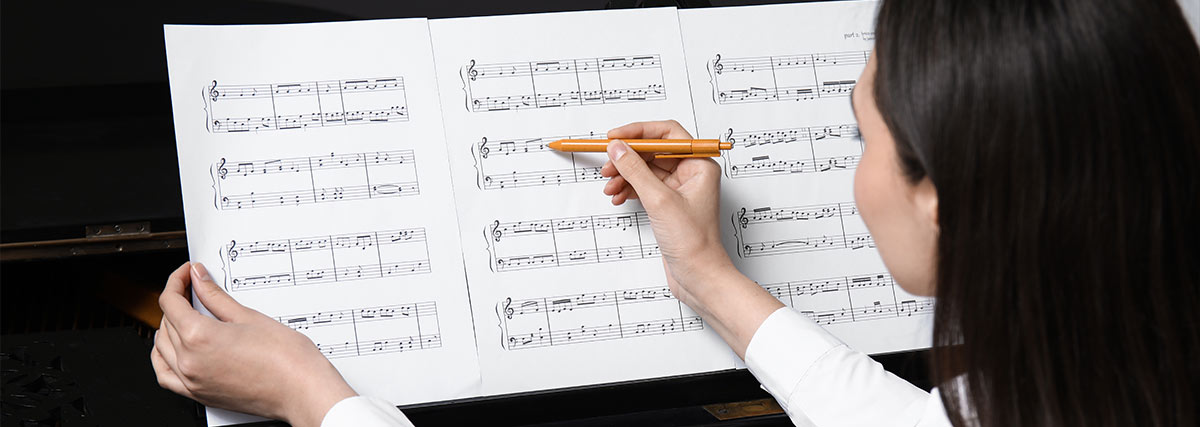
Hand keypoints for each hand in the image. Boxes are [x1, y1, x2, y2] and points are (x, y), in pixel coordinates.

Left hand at [150, 262, 355, 426]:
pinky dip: (163, 358)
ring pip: (162, 347)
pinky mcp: (199, 394)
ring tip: (187, 314)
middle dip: (177, 300)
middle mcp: (189, 361)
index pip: (171, 301)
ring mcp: (192, 381)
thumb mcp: (248, 317)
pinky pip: (166, 376)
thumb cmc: (285, 358)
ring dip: (169, 326)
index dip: (177, 281)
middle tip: (195, 287)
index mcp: (199, 337)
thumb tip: (199, 279)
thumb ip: (216, 297)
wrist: (301, 390)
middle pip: (166, 322)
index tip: (188, 273)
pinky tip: (172, 348)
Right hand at [602, 120, 783, 357]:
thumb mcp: (659, 200)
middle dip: (628, 157)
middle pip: (654, 151)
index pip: (668, 134)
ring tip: (609, 185)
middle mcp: (691, 174)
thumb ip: (636, 170)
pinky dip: (629, 189)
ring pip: (646, 170)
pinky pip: (645, 187)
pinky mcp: (668, 205)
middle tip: (607, 163)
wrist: (699, 276)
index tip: (616, 136)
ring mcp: (679, 190)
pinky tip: (618, 196)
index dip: (639, 132)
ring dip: (625, 175)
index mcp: (700, 165)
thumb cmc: (694, 243)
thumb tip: (618, 148)